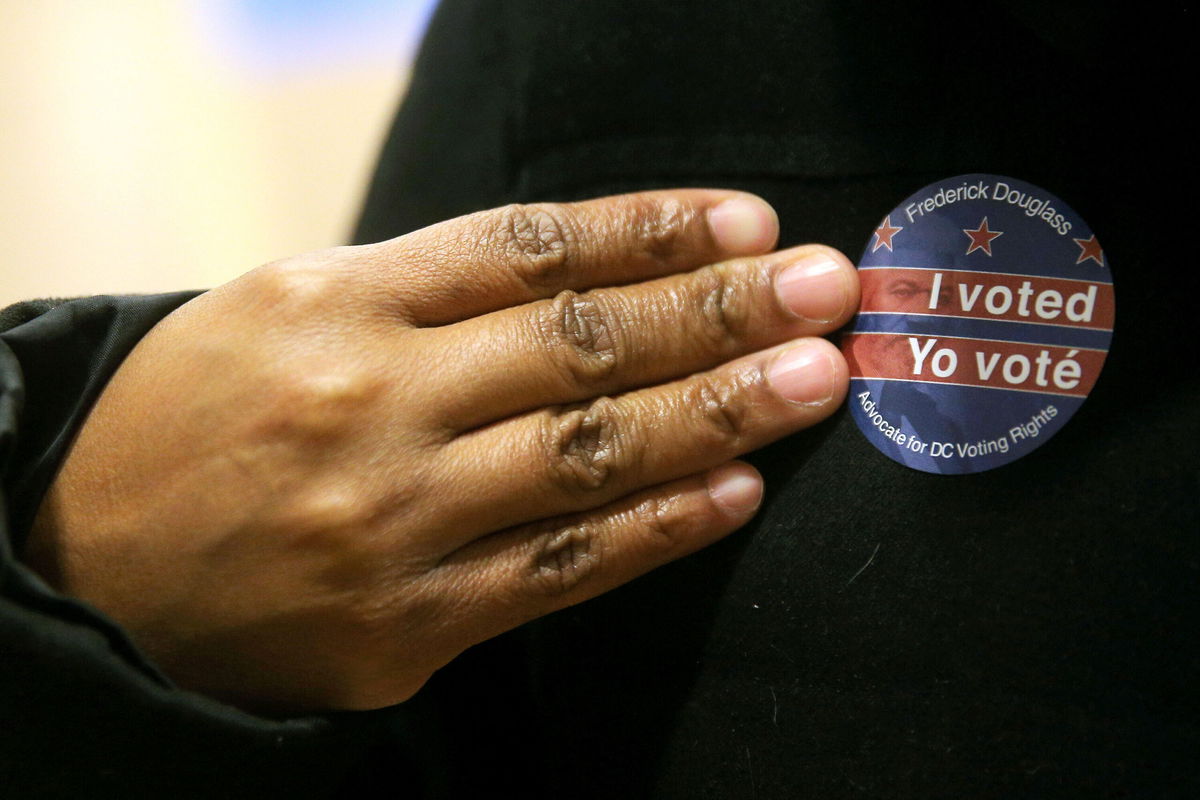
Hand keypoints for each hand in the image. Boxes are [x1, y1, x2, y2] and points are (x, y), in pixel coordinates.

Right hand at [24, 190, 858, 712]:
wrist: (84, 558)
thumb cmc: (205, 412)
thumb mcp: (292, 304)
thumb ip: (435, 290)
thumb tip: (603, 273)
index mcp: (335, 300)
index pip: (528, 247)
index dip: (650, 231)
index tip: (748, 226)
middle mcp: (366, 401)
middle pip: (576, 343)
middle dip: (714, 313)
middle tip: (827, 291)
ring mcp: (387, 520)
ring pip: (584, 454)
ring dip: (715, 413)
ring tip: (813, 379)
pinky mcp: (400, 626)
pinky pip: (556, 570)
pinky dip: (654, 529)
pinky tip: (734, 492)